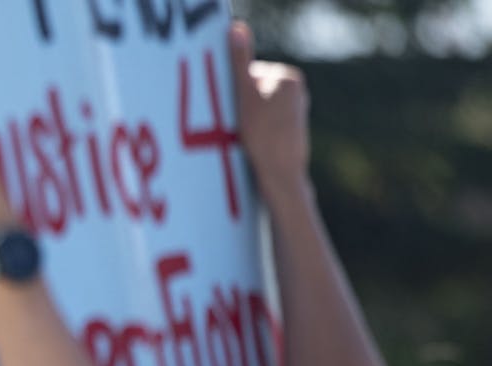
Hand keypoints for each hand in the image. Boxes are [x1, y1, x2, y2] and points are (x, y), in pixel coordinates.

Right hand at [230, 21, 309, 193]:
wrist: (281, 177)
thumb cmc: (262, 137)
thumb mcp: (244, 96)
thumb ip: (239, 61)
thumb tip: (236, 27)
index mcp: (288, 78)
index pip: (249, 75)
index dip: (233, 94)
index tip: (232, 112)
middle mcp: (296, 92)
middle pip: (252, 92)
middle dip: (239, 107)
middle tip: (235, 127)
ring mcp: (295, 112)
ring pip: (256, 110)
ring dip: (244, 122)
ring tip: (245, 139)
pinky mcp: (290, 131)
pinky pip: (263, 125)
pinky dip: (254, 133)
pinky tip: (253, 146)